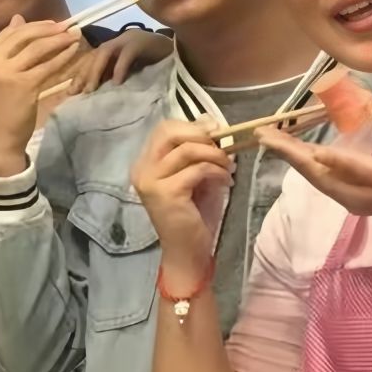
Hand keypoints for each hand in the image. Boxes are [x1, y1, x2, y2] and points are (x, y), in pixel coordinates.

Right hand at [0, 16, 87, 177]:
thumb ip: (6, 50)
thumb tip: (18, 19)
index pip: (8, 34)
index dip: (32, 25)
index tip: (51, 24)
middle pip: (22, 36)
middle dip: (47, 28)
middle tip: (66, 26)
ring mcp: (6, 74)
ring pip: (37, 48)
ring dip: (58, 39)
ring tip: (74, 35)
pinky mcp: (24, 85)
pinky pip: (47, 66)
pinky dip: (62, 57)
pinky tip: (73, 52)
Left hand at [65, 27, 171, 94]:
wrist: (182, 53)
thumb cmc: (157, 64)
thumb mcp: (132, 71)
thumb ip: (116, 75)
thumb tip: (96, 91)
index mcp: (116, 46)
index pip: (93, 59)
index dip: (81, 75)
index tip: (72, 93)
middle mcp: (120, 40)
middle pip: (96, 55)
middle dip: (85, 74)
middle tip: (80, 93)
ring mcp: (131, 38)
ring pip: (106, 52)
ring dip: (97, 71)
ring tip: (92, 89)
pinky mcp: (143, 42)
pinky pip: (128, 54)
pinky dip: (120, 68)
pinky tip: (117, 82)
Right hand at [129, 120, 229, 289]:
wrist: (187, 251)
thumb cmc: (192, 214)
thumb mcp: (196, 174)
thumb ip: (198, 149)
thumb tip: (210, 120)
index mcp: (145, 164)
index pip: (164, 128)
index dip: (193, 126)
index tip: (216, 135)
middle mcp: (142, 169)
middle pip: (170, 132)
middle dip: (203, 136)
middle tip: (223, 150)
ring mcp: (151, 181)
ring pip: (188, 149)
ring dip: (216, 156)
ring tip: (228, 169)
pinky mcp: (166, 192)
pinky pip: (198, 169)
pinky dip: (217, 172)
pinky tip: (226, 182)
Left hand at [262, 133, 371, 218]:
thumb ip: (355, 166)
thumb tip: (318, 157)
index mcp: (352, 193)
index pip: (311, 169)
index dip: (287, 152)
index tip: (265, 135)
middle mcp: (351, 195)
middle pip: (311, 171)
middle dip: (286, 152)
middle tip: (262, 133)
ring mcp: (361, 191)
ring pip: (321, 171)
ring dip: (299, 155)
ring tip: (279, 140)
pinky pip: (336, 169)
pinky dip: (320, 158)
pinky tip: (313, 152)